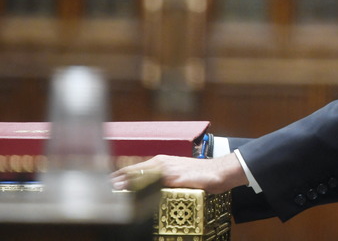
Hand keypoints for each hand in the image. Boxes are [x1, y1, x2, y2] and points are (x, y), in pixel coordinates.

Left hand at [111, 153, 247, 194]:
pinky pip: (153, 183)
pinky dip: (141, 188)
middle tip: (99, 189)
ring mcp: (167, 169)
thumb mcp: (177, 174)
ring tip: (109, 191)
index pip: (132, 169)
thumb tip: (147, 187)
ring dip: (123, 183)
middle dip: (115, 180)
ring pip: (139, 176)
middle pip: (132, 171)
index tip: (103, 185)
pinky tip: (131, 194)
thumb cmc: (199, 175)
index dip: (117, 176)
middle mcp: (161, 162)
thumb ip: (162, 178)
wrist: (220, 171)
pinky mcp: (174, 178)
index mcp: (160, 161)